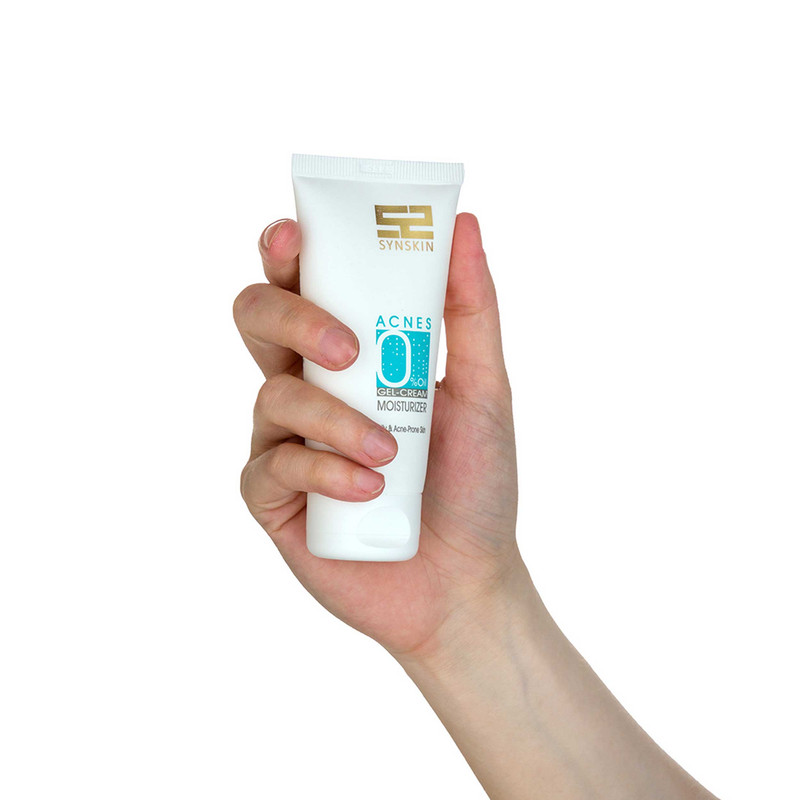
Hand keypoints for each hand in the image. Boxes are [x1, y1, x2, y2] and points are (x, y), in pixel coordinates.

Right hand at [233, 212, 520, 660]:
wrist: (466, 579)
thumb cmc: (473, 482)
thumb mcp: (486, 389)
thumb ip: (470, 310)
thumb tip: (464, 225)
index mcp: (349, 352)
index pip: (301, 282)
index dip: (286, 252)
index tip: (299, 238)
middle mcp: (308, 385)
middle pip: (257, 317)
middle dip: (293, 317)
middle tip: (347, 350)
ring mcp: (285, 440)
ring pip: (273, 393)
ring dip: (335, 418)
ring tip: (392, 454)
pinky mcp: (274, 497)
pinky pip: (274, 465)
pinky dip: (326, 472)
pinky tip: (370, 490)